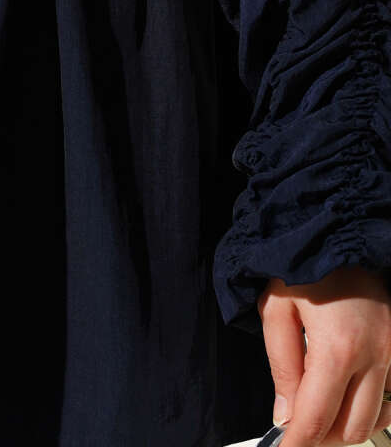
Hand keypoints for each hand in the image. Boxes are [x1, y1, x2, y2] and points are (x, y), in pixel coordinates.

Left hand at [258, 264, 390, 445]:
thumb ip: (282, 365)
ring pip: (375, 418)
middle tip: (296, 426)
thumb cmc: (305, 261)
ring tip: (319, 411)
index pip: (316, 418)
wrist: (339, 228)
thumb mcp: (277, 309)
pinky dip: (370, 407)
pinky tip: (346, 395)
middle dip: (321, 436)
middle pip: (351, 428)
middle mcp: (374, 356)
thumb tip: (285, 414)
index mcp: (338, 348)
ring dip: (346, 425)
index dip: (296, 442)